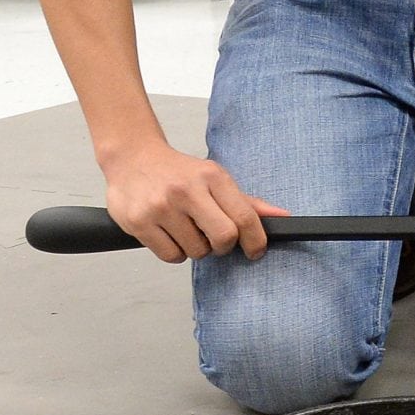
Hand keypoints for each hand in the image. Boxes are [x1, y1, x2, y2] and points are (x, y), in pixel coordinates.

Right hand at [101, 140, 285, 262]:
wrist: (132, 158)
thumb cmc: (178, 172)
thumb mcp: (214, 178)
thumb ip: (246, 202)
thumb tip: (281, 216)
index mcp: (211, 177)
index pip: (244, 217)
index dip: (255, 240)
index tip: (255, 250)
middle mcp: (186, 190)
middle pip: (224, 238)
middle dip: (223, 246)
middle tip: (215, 239)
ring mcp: (161, 207)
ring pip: (196, 252)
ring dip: (196, 248)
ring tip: (185, 228)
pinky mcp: (139, 222)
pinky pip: (172, 256)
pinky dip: (175, 252)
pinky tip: (169, 233)